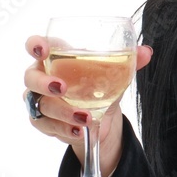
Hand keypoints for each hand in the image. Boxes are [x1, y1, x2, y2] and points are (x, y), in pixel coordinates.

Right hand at [22, 35, 152, 176]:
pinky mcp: (42, 121)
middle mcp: (43, 77)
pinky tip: (79, 130)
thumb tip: (146, 52)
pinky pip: (47, 125)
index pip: (37, 46)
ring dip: (63, 111)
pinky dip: (64, 129)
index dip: (35, 45)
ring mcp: (40, 100)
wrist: (100, 117)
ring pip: (40, 105)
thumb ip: (128, 61)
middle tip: (62, 87)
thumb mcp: (115, 74)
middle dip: (44, 82)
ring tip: (85, 117)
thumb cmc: (99, 85)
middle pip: (31, 77)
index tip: (42, 50)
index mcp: (57, 58)